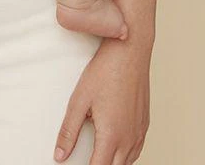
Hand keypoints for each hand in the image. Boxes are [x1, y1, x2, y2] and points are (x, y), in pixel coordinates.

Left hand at [53, 34, 151, 163]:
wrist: (129, 51)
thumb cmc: (105, 71)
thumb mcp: (79, 101)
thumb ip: (68, 131)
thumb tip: (59, 155)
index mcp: (112, 136)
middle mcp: (129, 138)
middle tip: (87, 160)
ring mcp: (139, 131)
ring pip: (128, 162)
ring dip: (114, 163)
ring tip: (98, 156)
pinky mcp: (145, 123)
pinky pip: (137, 150)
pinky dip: (126, 155)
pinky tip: (116, 149)